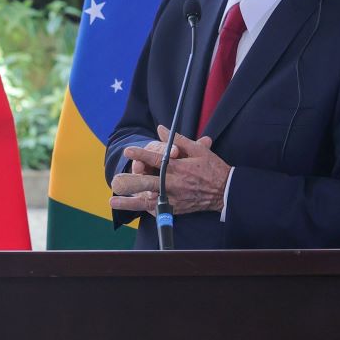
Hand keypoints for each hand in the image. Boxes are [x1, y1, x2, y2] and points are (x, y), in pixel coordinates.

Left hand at [108, 127, 230, 216]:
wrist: (226, 191)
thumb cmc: (212, 168)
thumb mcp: (198, 150)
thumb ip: (177, 140)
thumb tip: (161, 129)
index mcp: (179, 167)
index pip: (156, 159)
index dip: (141, 154)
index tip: (127, 151)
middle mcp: (174, 184)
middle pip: (149, 183)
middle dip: (131, 182)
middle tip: (116, 181)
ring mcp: (174, 198)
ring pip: (149, 201)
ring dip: (130, 202)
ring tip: (113, 201)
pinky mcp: (177, 208)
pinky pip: (158, 210)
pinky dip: (145, 208)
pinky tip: (132, 206)